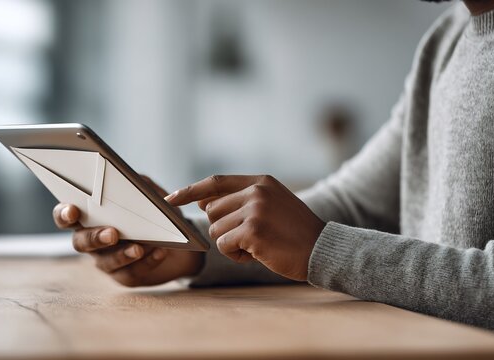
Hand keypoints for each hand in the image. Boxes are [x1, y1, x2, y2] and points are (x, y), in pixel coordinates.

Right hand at [53, 176, 204, 286]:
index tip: (73, 211)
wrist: (175, 238)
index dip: (64, 214)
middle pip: (81, 242)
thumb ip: (141, 186)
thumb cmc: (152, 211)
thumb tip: (148, 187)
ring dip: (122, 255)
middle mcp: (92, 240)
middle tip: (112, 233)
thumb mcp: (149, 193)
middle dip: (94, 238)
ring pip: (106, 262)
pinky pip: (132, 272)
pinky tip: (159, 252)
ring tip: (139, 248)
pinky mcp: (125, 276)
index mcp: (90, 216)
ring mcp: (106, 260)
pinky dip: (147, 262)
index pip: (66, 216)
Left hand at [166, 175, 324, 280]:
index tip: (170, 200)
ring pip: (215, 230)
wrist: (323, 250)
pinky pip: (224, 245)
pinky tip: (257, 254)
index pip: (214, 182)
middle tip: (249, 237)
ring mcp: (255, 209)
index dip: (189, 191)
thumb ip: (241, 200)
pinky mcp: (253, 230)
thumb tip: (202, 202)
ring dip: (231, 244)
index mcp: (260, 181)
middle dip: (223, 229)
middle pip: (212, 211)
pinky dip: (236, 255)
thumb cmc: (295, 232)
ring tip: (258, 245)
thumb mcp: (271, 205)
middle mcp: (256, 191)